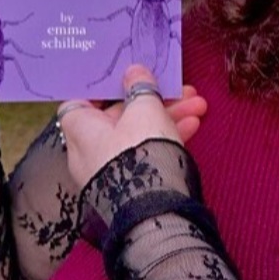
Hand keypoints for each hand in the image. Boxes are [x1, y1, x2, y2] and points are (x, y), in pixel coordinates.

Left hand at [58, 65, 206, 187]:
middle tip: (180, 90)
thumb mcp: (144, 108)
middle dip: (153, 99)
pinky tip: (192, 126)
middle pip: (120, 114)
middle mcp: (89, 150)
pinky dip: (166, 138)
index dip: (106, 87)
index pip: (84, 99)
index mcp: (80, 128)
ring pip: (138, 133)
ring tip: (198, 106)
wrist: (155, 208)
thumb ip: (140, 87)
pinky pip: (145, 153)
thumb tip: (134, 72)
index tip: (129, 77)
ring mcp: (109, 169)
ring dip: (168, 116)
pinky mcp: (129, 184)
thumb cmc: (140, 152)